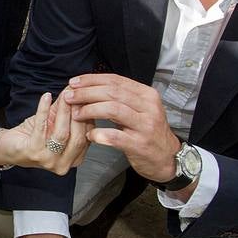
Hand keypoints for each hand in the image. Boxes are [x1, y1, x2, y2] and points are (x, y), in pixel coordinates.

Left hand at [0, 92, 90, 173]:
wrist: (9, 148)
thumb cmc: (32, 137)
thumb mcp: (53, 123)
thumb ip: (65, 109)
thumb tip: (74, 90)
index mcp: (74, 159)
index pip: (87, 137)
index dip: (88, 116)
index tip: (86, 98)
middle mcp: (63, 164)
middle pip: (78, 137)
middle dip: (78, 113)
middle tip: (76, 95)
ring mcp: (48, 160)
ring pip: (62, 133)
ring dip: (63, 111)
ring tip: (65, 96)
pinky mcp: (33, 152)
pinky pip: (41, 127)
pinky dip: (44, 110)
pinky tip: (46, 98)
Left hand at [62, 73, 180, 182]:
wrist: (168, 158)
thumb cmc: (149, 132)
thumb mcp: (141, 109)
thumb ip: (121, 97)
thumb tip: (91, 86)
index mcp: (147, 95)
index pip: (116, 80)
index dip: (92, 80)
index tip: (74, 82)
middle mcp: (148, 107)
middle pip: (112, 93)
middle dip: (86, 93)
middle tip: (70, 96)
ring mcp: (145, 126)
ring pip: (113, 110)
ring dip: (90, 110)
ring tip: (76, 114)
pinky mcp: (140, 144)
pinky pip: (115, 136)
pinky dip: (99, 134)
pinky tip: (89, 134)